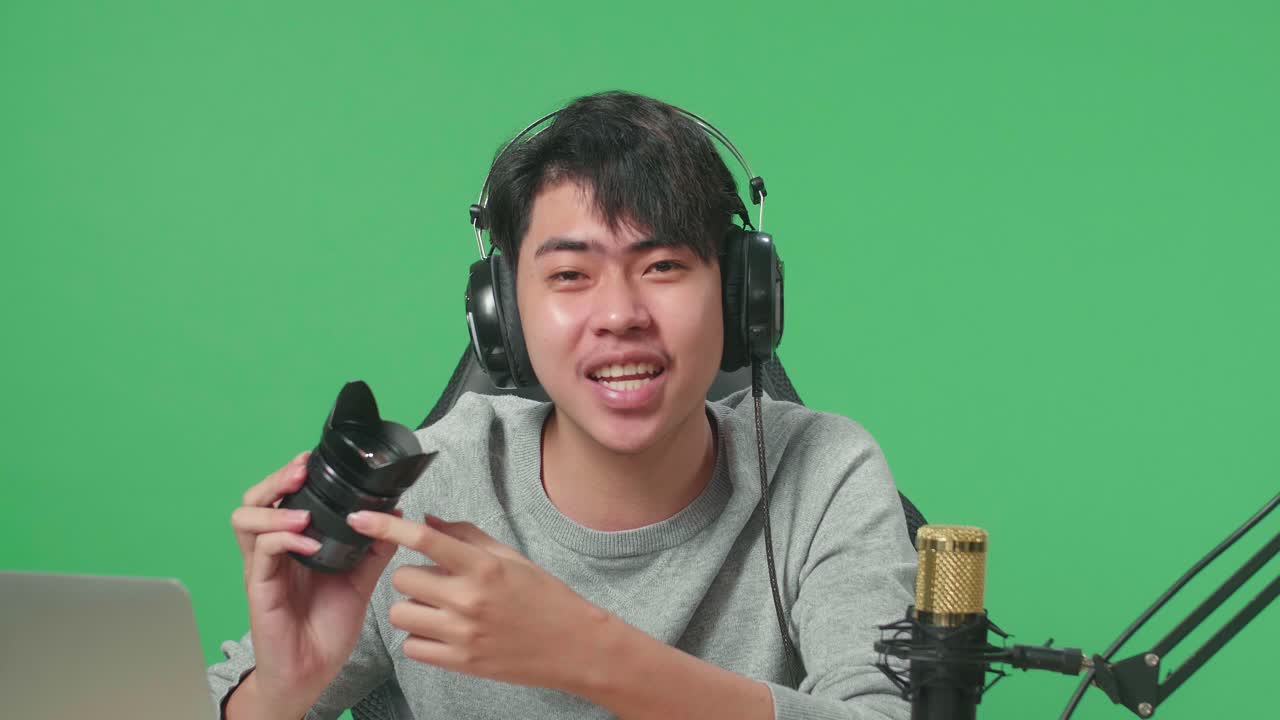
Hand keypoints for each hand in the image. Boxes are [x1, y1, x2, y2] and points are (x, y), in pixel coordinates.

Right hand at [228, 451, 399, 714]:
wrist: (313, 670)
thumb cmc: (328, 625)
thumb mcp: (360, 580)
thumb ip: (374, 548)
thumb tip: (395, 512)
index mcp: (294, 542)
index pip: (281, 496)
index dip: (291, 474)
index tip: (314, 459)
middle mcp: (273, 550)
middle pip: (254, 499)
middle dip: (276, 479)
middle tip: (301, 471)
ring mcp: (262, 567)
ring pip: (245, 519)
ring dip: (275, 508)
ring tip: (306, 512)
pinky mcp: (258, 587)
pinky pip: (262, 553)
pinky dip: (284, 539)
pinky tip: (309, 544)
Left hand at [347, 511, 614, 693]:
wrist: (572, 646)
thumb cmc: (544, 597)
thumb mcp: (510, 557)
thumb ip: (467, 536)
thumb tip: (428, 520)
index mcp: (483, 567)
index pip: (424, 539)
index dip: (386, 527)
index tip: (360, 518)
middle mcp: (469, 599)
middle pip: (403, 579)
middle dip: (413, 576)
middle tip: (437, 581)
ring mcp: (462, 635)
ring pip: (401, 614)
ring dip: (413, 607)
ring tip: (440, 608)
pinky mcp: (460, 663)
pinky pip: (412, 647)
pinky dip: (420, 638)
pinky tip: (443, 632)